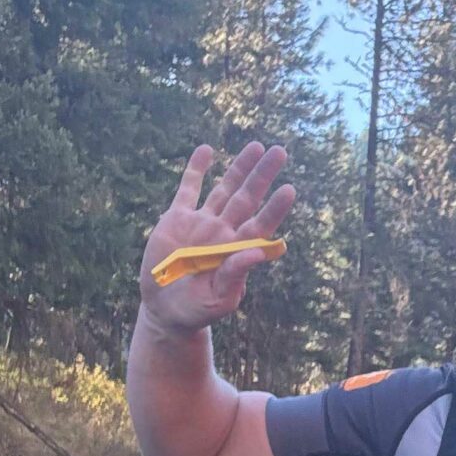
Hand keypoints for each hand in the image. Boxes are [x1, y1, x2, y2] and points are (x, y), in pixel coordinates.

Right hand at [138, 140, 295, 334]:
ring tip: (257, 146)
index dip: (275, 208)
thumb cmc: (197, 309)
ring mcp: (202, 222)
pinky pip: (188, 189)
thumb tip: (257, 251)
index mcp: (237, 250)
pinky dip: (196, 169)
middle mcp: (224, 232)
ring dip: (240, 167)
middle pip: (247, 198)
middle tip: (280, 151)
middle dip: (263, 175)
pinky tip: (207, 149)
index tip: (289, 189)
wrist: (166, 309)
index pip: (261, 224)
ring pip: (224, 189)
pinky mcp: (177, 218)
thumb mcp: (218, 299)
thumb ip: (235, 275)